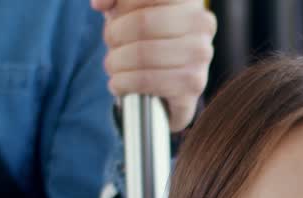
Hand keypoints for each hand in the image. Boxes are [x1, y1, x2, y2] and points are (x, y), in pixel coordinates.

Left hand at [94, 0, 216, 131]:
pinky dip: (122, 83)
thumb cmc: (149, 38)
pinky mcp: (193, 84)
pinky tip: (119, 83)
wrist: (170, 83)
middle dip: (115, 35)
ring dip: (115, 62)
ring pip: (141, 54)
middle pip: (142, 23)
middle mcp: (201, 24)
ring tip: (113, 65)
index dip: (120, 7)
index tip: (110, 15)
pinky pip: (146, 81)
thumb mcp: (130, 10)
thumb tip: (100, 4)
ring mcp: (200, 55)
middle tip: (111, 44)